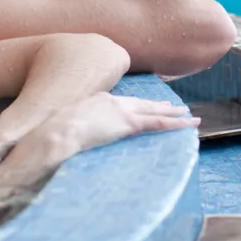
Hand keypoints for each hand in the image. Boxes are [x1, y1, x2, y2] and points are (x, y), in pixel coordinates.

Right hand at [45, 93, 199, 155]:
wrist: (57, 130)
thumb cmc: (52, 133)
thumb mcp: (61, 127)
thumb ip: (73, 130)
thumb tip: (67, 140)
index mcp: (97, 99)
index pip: (122, 103)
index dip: (136, 104)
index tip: (145, 105)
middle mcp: (112, 101)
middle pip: (141, 103)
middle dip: (158, 106)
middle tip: (173, 107)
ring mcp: (121, 111)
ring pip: (154, 112)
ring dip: (173, 114)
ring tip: (188, 116)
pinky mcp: (128, 123)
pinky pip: (158, 123)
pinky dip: (175, 124)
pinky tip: (188, 125)